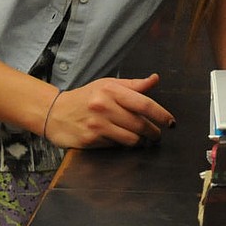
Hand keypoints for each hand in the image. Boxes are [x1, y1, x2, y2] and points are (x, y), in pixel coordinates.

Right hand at [43, 73, 174, 147]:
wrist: (55, 113)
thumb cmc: (84, 98)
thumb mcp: (107, 85)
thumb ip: (133, 85)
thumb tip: (155, 79)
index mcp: (110, 89)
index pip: (144, 104)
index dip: (162, 115)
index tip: (170, 122)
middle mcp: (103, 105)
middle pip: (141, 124)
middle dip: (154, 132)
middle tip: (156, 134)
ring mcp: (97, 124)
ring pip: (132, 139)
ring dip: (140, 141)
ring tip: (140, 138)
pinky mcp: (91, 139)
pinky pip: (117, 146)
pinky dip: (123, 145)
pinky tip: (119, 139)